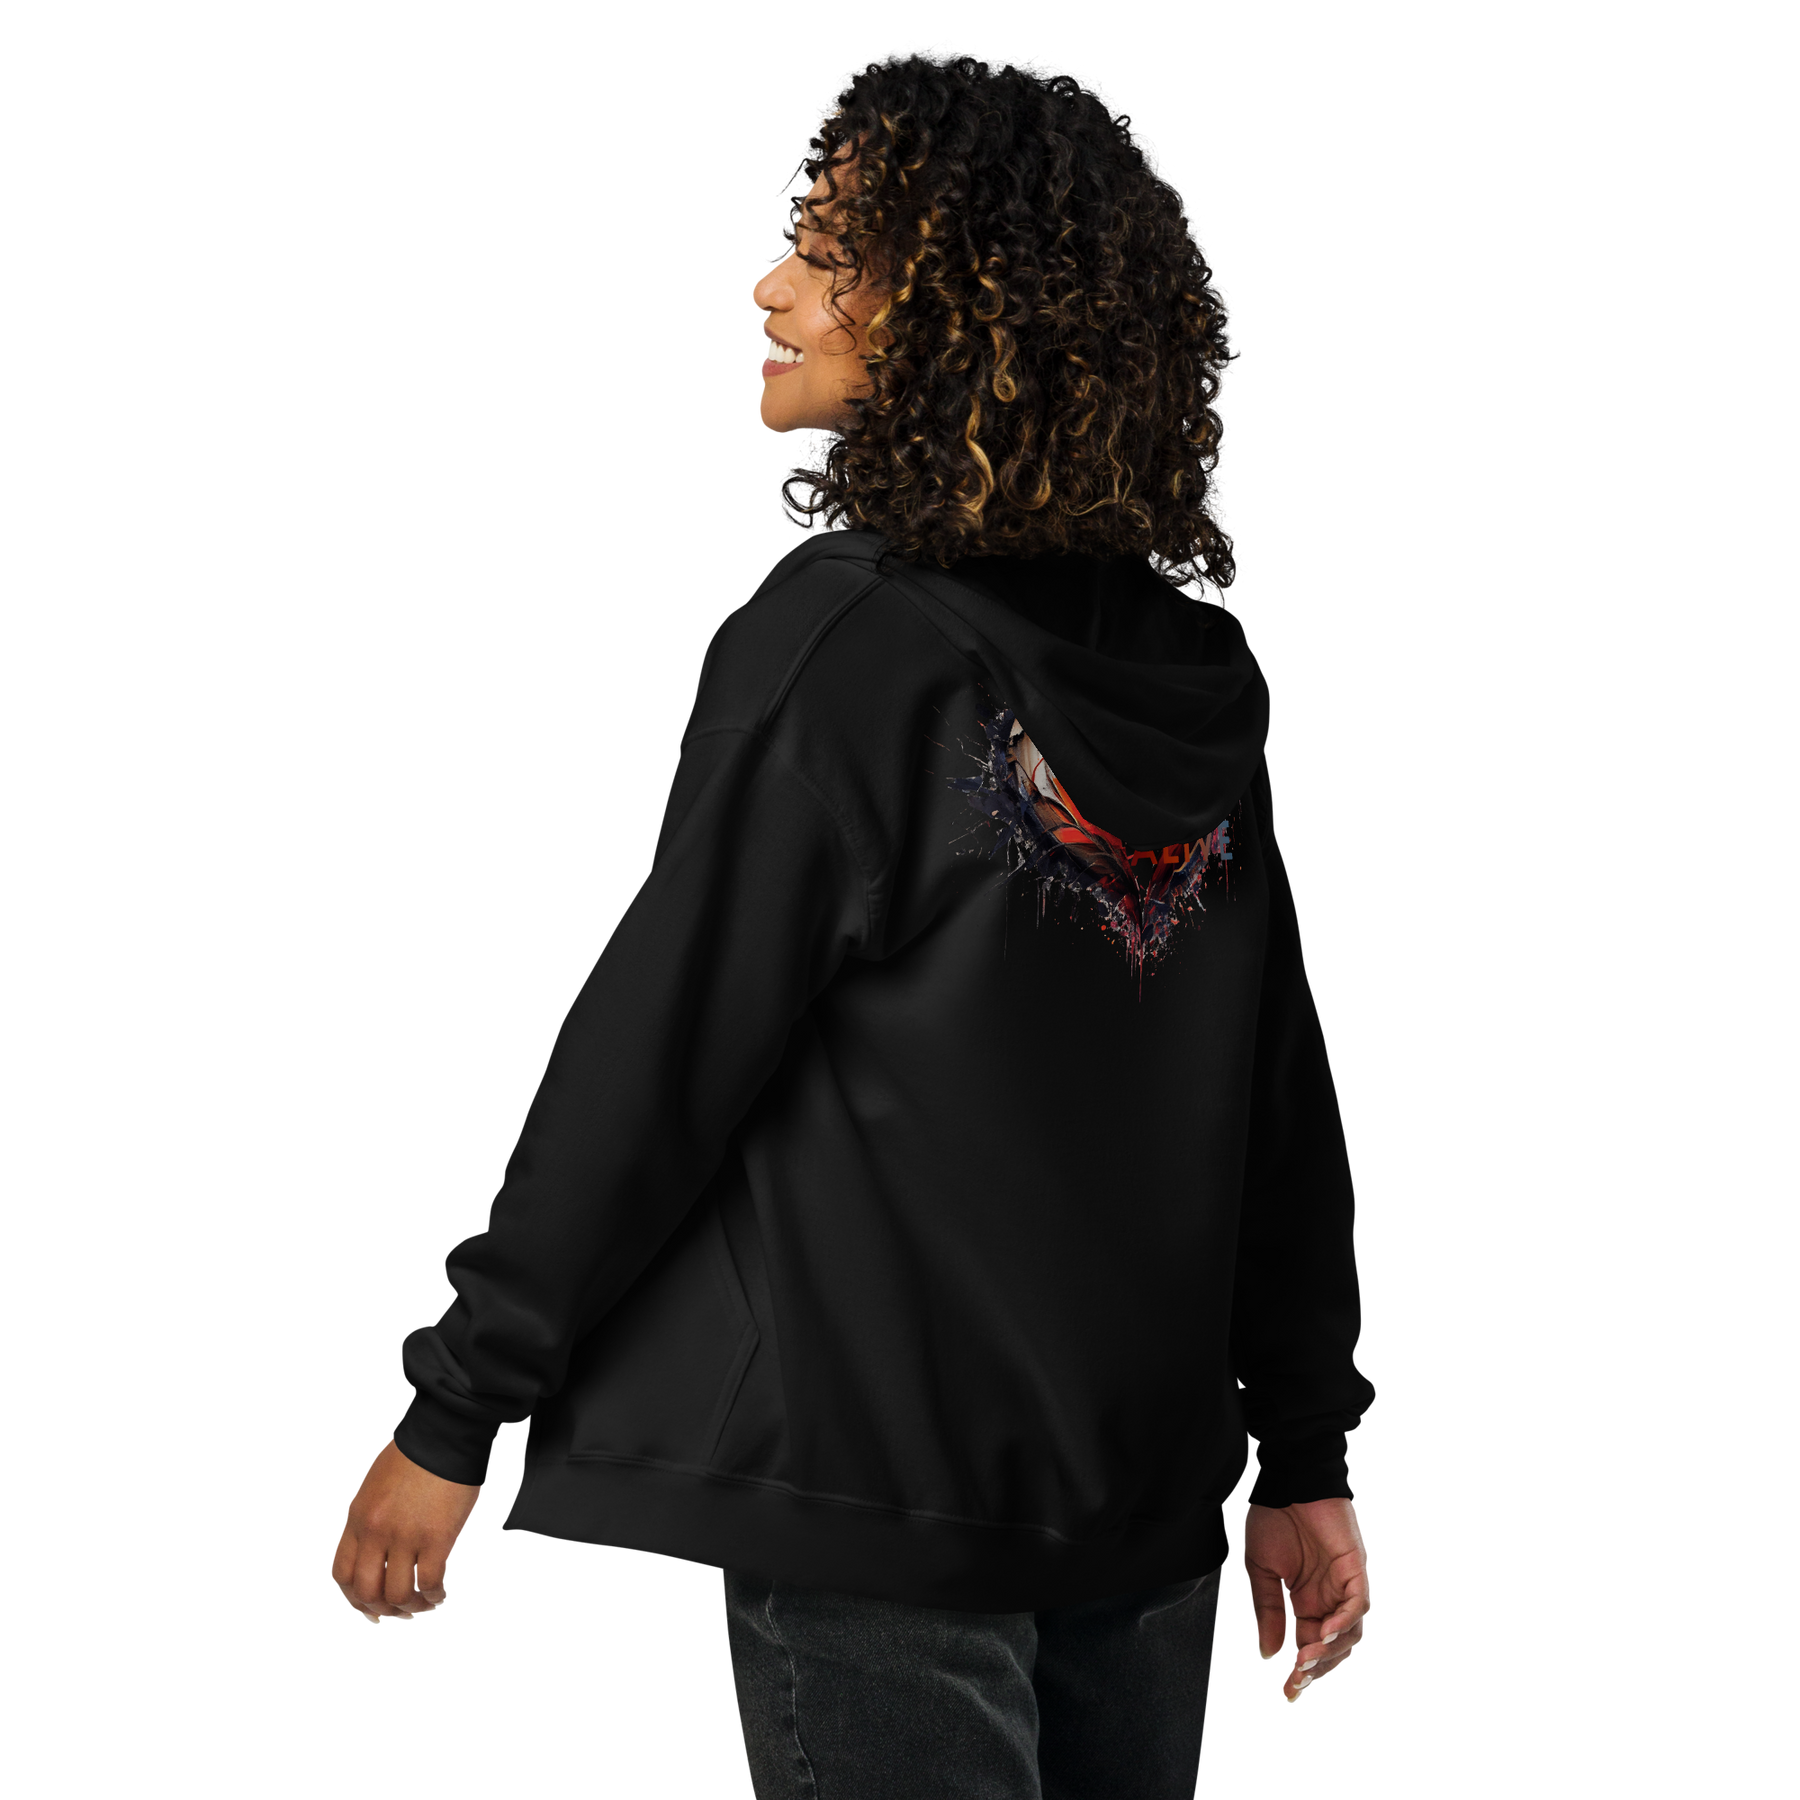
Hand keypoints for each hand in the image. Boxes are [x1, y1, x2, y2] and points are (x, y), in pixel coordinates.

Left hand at [329, 1436, 483, 1627]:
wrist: (444, 1432)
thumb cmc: (414, 1452)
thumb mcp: (374, 1484)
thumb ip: (369, 1517)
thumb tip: (377, 1551)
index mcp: (356, 1517)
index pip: (342, 1573)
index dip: (352, 1599)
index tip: (367, 1608)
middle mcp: (375, 1531)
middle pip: (368, 1590)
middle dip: (382, 1609)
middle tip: (397, 1614)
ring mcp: (405, 1536)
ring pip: (398, 1593)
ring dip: (411, 1607)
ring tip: (423, 1606)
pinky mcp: (437, 1537)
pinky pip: (429, 1582)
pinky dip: (434, 1595)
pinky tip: (441, 1594)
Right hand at [1240, 1496, 1372, 1704]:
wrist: (1287, 1479)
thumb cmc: (1271, 1519)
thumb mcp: (1258, 1571)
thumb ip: (1267, 1612)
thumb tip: (1268, 1655)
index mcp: (1305, 1603)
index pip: (1308, 1649)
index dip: (1301, 1675)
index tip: (1288, 1696)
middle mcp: (1329, 1600)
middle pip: (1333, 1649)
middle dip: (1316, 1672)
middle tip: (1296, 1685)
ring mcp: (1346, 1585)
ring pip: (1351, 1633)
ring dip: (1330, 1652)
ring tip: (1305, 1661)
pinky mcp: (1358, 1568)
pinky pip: (1359, 1604)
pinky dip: (1344, 1622)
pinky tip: (1323, 1633)